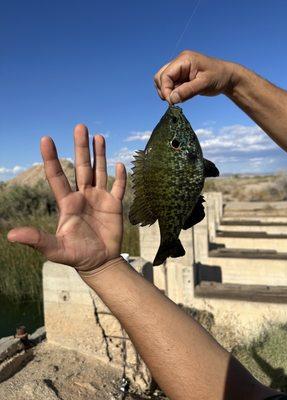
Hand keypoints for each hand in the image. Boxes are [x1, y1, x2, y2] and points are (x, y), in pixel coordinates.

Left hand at [7, 124, 126, 272]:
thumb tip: (10, 236)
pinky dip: (120, 177)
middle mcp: (83, 196)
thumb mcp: (55, 249)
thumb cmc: (76, 255)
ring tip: (98, 136)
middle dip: (81, 147)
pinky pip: (118, 187)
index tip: (45, 139)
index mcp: (68, 203)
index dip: (51, 158)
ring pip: (99, 171)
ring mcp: (99, 198)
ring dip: (100, 154)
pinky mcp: (114, 205)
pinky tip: (120, 164)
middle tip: (80, 126)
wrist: (99, 262)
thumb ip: (38, 240)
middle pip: (81, 167)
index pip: (57, 176)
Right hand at [154, 50, 237, 103]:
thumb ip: (187, 91)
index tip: (172, 102)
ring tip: (179, 98)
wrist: (227, 76)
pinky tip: (182, 96)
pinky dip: (172, 92)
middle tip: (174, 101)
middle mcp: (179, 62)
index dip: (165, 90)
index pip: (165, 75)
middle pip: (160, 77)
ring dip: (167, 92)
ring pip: (162, 81)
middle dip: (164, 90)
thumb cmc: (218, 77)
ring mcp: (179, 69)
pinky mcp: (180, 76)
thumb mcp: (204, 84)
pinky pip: (170, 85)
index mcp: (184, 60)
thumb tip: (171, 99)